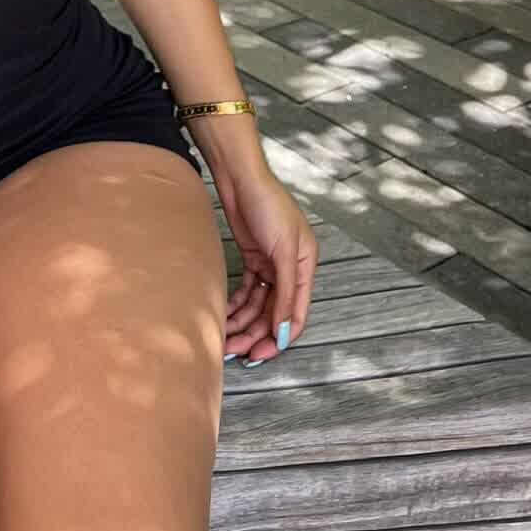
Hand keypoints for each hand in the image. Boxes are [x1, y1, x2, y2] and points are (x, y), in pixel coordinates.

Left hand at [216, 163, 317, 364]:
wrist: (240, 177)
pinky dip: (237, 304)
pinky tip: (225, 317)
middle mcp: (290, 268)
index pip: (295, 312)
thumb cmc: (267, 205)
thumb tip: (283, 329)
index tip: (262, 352)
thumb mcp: (283, 250)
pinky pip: (246, 290)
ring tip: (226, 339)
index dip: (279, 335)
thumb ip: (285, 291)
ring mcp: (270, 263)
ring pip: (258, 304)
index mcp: (305, 265)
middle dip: (256, 332)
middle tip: (237, 351)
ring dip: (244, 322)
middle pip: (274, 311)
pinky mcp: (252, 258)